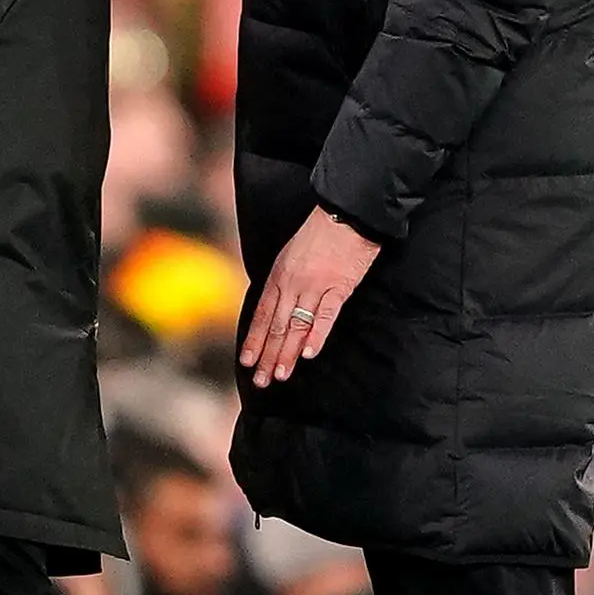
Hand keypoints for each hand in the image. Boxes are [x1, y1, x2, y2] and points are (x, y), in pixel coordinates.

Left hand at [240, 207, 379, 387]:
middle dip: (267, 355)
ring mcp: (315, 286)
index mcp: (278, 274)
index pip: (261, 313)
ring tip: (280, 375)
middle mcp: (293, 283)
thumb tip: (274, 310)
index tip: (247, 362)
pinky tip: (309, 354)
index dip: (254, 340)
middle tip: (261, 381)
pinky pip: (325, 316)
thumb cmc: (319, 233)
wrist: (346, 213)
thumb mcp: (290, 254)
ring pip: (296, 325)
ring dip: (287, 353)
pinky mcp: (339, 287)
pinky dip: (317, 335)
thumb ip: (282, 282)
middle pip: (276, 325)